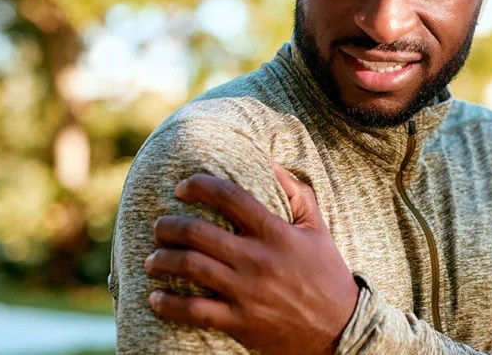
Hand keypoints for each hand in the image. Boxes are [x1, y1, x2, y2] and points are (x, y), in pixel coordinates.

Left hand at [144, 163, 358, 354]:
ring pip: (190, 268)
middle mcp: (257, 259)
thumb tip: (271, 161)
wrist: (339, 329)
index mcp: (276, 233)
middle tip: (160, 226)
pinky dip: (168, 304)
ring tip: (152, 258)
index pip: (230, 197)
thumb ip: (297, 193)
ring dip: (162, 259)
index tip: (182, 187)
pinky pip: (193, 311)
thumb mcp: (318, 229)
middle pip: (198, 233)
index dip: (200, 186)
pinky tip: (155, 298)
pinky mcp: (239, 321)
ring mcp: (246, 292)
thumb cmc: (327, 274)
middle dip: (169, 226)